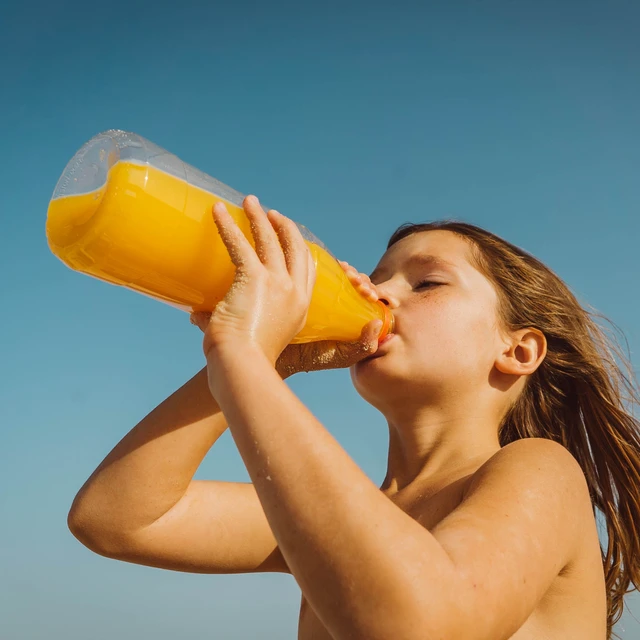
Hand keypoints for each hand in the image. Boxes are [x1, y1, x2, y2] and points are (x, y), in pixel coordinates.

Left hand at [193, 195, 315, 365]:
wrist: (242, 366)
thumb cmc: (243, 361)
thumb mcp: (249, 338)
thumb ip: (225, 322)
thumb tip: (195, 314)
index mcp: (300, 308)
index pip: (309, 269)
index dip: (299, 248)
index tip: (289, 235)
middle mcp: (294, 292)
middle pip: (296, 248)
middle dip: (284, 227)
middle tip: (271, 214)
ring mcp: (278, 283)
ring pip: (271, 240)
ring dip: (259, 217)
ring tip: (250, 201)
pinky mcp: (254, 278)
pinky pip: (240, 244)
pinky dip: (227, 225)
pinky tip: (217, 210)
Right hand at [274, 261, 382, 376]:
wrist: (279, 353)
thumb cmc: (312, 357)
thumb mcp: (343, 356)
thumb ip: (364, 346)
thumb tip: (377, 323)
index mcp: (349, 315)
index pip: (368, 297)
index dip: (378, 294)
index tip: (380, 298)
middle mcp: (337, 300)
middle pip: (356, 282)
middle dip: (364, 281)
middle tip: (364, 289)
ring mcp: (321, 291)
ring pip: (341, 273)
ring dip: (351, 271)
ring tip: (351, 276)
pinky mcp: (305, 283)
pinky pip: (320, 268)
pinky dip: (332, 263)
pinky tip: (337, 266)